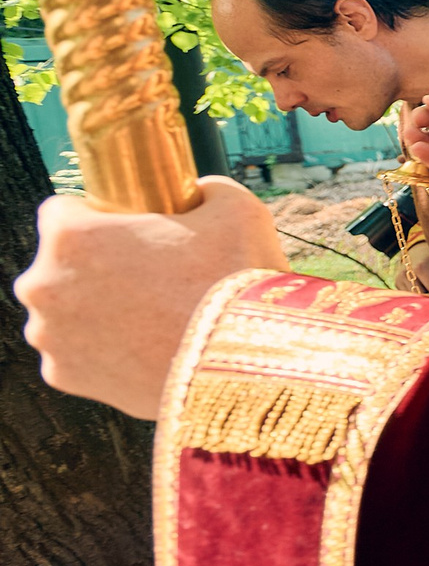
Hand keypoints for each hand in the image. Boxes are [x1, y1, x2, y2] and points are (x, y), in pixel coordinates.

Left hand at [15, 178, 288, 418]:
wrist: (248, 364)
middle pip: (60, 264)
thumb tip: (200, 192)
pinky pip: (75, 353)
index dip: (101, 216)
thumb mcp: (236, 209)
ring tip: (150, 316)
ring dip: (94, 309)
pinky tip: (142, 347)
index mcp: (72, 235)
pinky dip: (101, 350)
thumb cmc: (237, 279)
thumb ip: (205, 189)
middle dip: (96, 267)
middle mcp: (44, 284)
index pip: (63, 210)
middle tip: (150, 276)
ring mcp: (49, 335)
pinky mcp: (64, 376)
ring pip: (65, 310)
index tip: (131, 231)